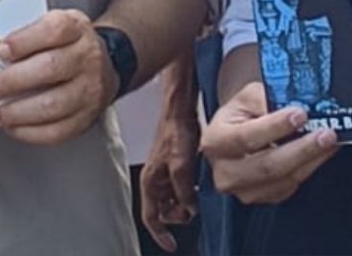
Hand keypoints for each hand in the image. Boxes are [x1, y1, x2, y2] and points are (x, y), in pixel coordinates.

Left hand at [0, 9, 112, 145]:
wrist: (100, 66)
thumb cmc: (67, 45)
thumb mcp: (52, 25)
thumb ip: (26, 35)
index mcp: (76, 28)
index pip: (54, 30)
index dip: (25, 41)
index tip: (2, 51)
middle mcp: (87, 58)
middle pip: (51, 67)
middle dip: (14, 80)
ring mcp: (90, 90)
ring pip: (53, 105)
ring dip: (18, 111)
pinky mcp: (86, 118)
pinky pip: (57, 131)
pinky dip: (29, 132)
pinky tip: (13, 126)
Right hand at [140, 115, 199, 251]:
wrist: (180, 110)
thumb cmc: (175, 131)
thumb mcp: (180, 164)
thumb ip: (184, 190)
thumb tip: (190, 209)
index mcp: (150, 182)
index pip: (150, 217)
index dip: (160, 234)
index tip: (172, 245)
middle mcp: (156, 180)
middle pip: (165, 211)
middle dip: (179, 214)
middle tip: (193, 209)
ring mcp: (166, 174)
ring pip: (175, 200)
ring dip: (187, 202)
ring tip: (198, 194)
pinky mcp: (177, 167)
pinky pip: (183, 188)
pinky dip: (192, 191)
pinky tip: (201, 184)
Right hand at [200, 81, 336, 204]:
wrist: (236, 134)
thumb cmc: (242, 113)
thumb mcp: (248, 96)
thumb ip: (266, 100)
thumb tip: (294, 106)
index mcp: (215, 141)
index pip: (246, 137)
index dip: (274, 127)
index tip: (300, 115)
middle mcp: (225, 171)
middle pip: (267, 165)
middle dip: (301, 149)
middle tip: (325, 134)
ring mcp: (243, 190)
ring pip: (283, 179)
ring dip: (311, 159)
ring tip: (329, 141)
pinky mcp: (263, 197)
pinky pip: (290, 187)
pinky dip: (309, 168)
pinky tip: (320, 153)